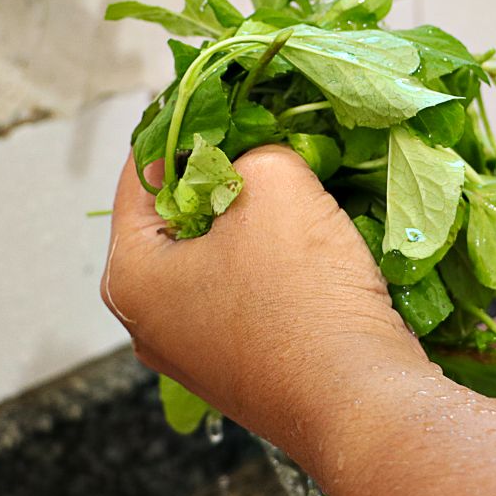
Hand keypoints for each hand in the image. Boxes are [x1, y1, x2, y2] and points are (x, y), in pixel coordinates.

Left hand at [101, 144, 428, 445]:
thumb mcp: (275, 182)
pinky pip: (254, 290)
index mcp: (132, 276)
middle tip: (271, 136)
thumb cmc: (304, 296)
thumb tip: (255, 159)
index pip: (141, 171)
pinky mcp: (247, 364)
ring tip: (305, 181)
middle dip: (229, 171)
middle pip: (182, 215)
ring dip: (262, 215)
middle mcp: (152, 320)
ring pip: (224, 252)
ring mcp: (200, 349)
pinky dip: (281, 258)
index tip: (226, 93)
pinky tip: (320, 238)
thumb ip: (252, 150)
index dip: (185, 122)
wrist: (363, 402)